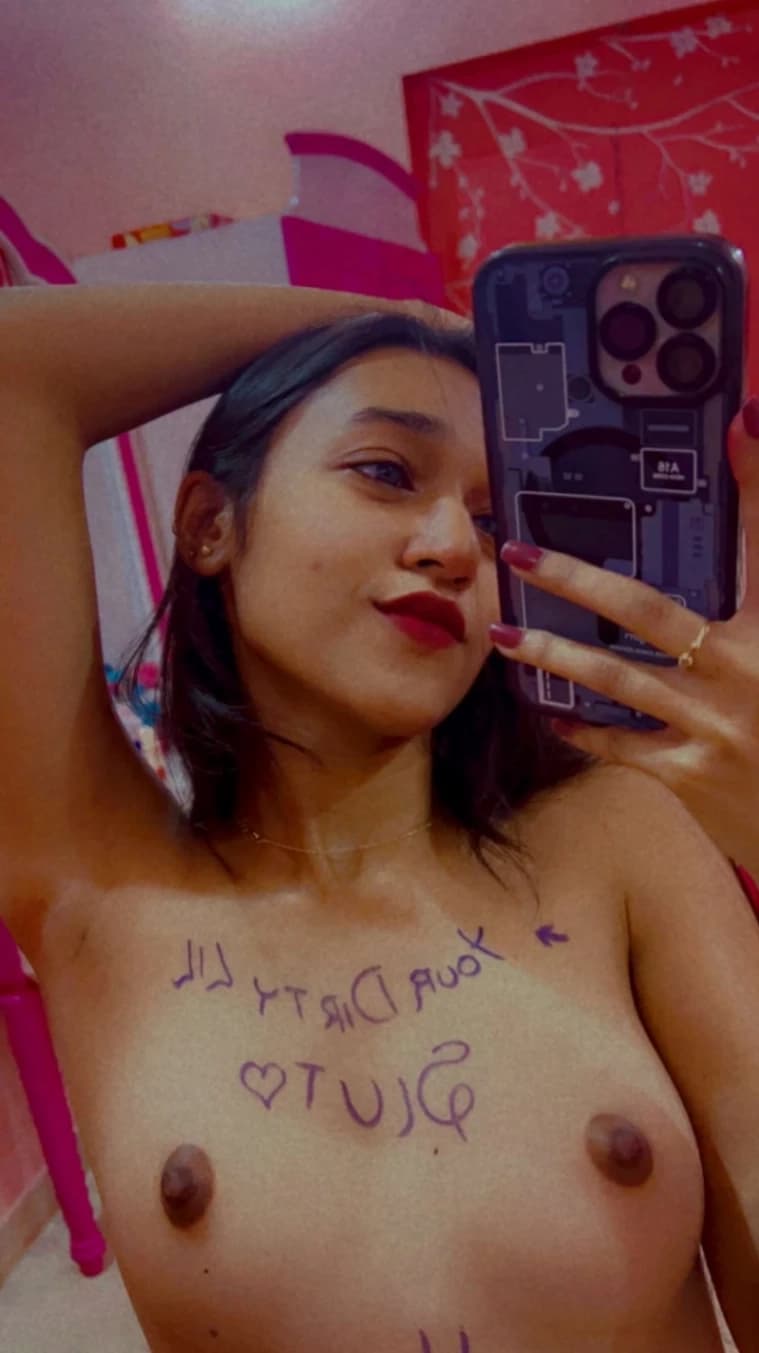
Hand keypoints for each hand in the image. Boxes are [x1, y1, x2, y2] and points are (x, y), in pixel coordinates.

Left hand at [490, 402, 758, 876]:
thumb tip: (739, 511)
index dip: (758, 484)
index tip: (742, 423)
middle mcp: (746, 672)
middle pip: (649, 611)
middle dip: (576, 577)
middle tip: (519, 551)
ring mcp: (713, 727)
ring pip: (617, 679)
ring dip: (554, 652)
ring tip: (502, 632)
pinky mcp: (691, 775)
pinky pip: (621, 744)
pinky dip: (583, 727)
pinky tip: (548, 710)